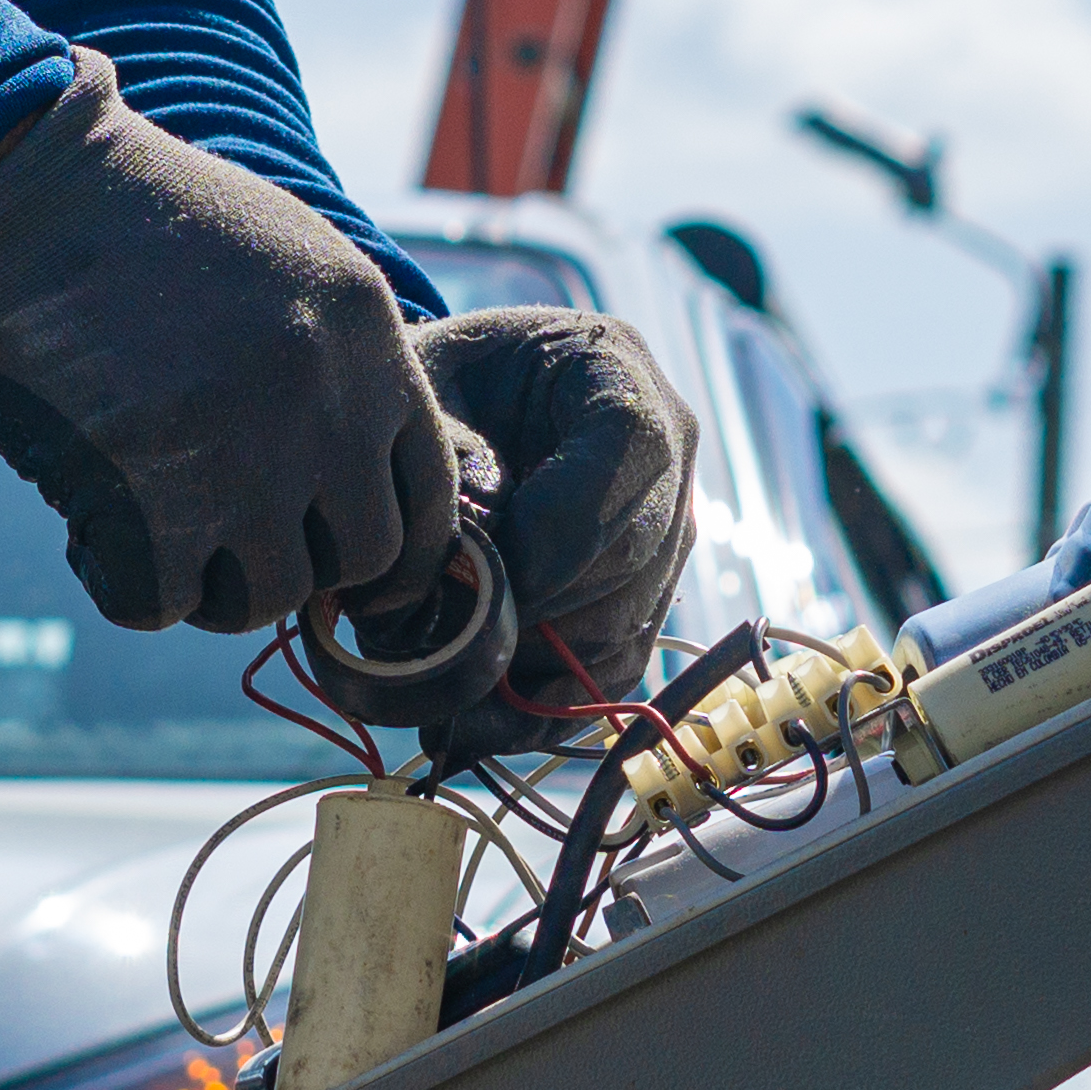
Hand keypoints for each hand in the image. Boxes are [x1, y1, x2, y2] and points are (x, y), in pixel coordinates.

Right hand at [0, 50, 459, 634]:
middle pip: (362, 561)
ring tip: (165, 531)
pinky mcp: (144, 501)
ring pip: (265, 598)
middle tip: (246, 549)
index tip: (347, 561)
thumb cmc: (144, 219)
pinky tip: (97, 530)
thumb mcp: (289, 260)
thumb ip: (344, 363)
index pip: (429, 490)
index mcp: (367, 337)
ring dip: (216, 588)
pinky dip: (127, 583)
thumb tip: (360, 487)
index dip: (396, 547)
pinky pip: (161, 604)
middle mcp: (323, 404)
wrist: (24, 191)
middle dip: (306, 570)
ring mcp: (238, 460)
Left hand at [392, 306, 697, 758]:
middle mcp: (668, 446)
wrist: (454, 401)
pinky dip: (550, 704)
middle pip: (633, 551)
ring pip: (626, 620)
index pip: (629, 450)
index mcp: (615, 367)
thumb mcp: (421, 388)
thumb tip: (466, 569)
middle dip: (537, 609)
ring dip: (536, 666)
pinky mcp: (647, 591)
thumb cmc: (437, 383)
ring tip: (445, 690)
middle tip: (445, 639)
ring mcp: (668, 525)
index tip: (477, 571)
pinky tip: (481, 722)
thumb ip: (444, 459)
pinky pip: (619, 666)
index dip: (559, 527)